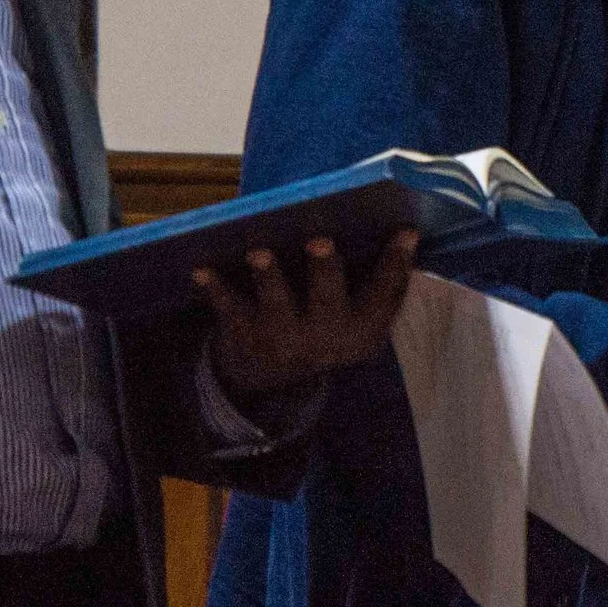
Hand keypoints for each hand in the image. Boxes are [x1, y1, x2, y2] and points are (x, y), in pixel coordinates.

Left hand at [197, 229, 417, 398]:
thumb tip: (406, 230)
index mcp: (360, 330)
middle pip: (328, 300)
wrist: (268, 376)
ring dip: (269, 278)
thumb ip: (377, 281)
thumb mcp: (355, 315)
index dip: (397, 265)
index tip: (406, 230)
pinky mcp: (245, 335)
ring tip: (259, 252)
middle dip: (323, 270)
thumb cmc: (321, 321)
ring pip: (278, 305)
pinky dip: (215, 288)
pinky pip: (230, 309)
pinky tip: (201, 268)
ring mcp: (283, 338)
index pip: (385, 296)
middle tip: (318, 240)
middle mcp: (324, 337)